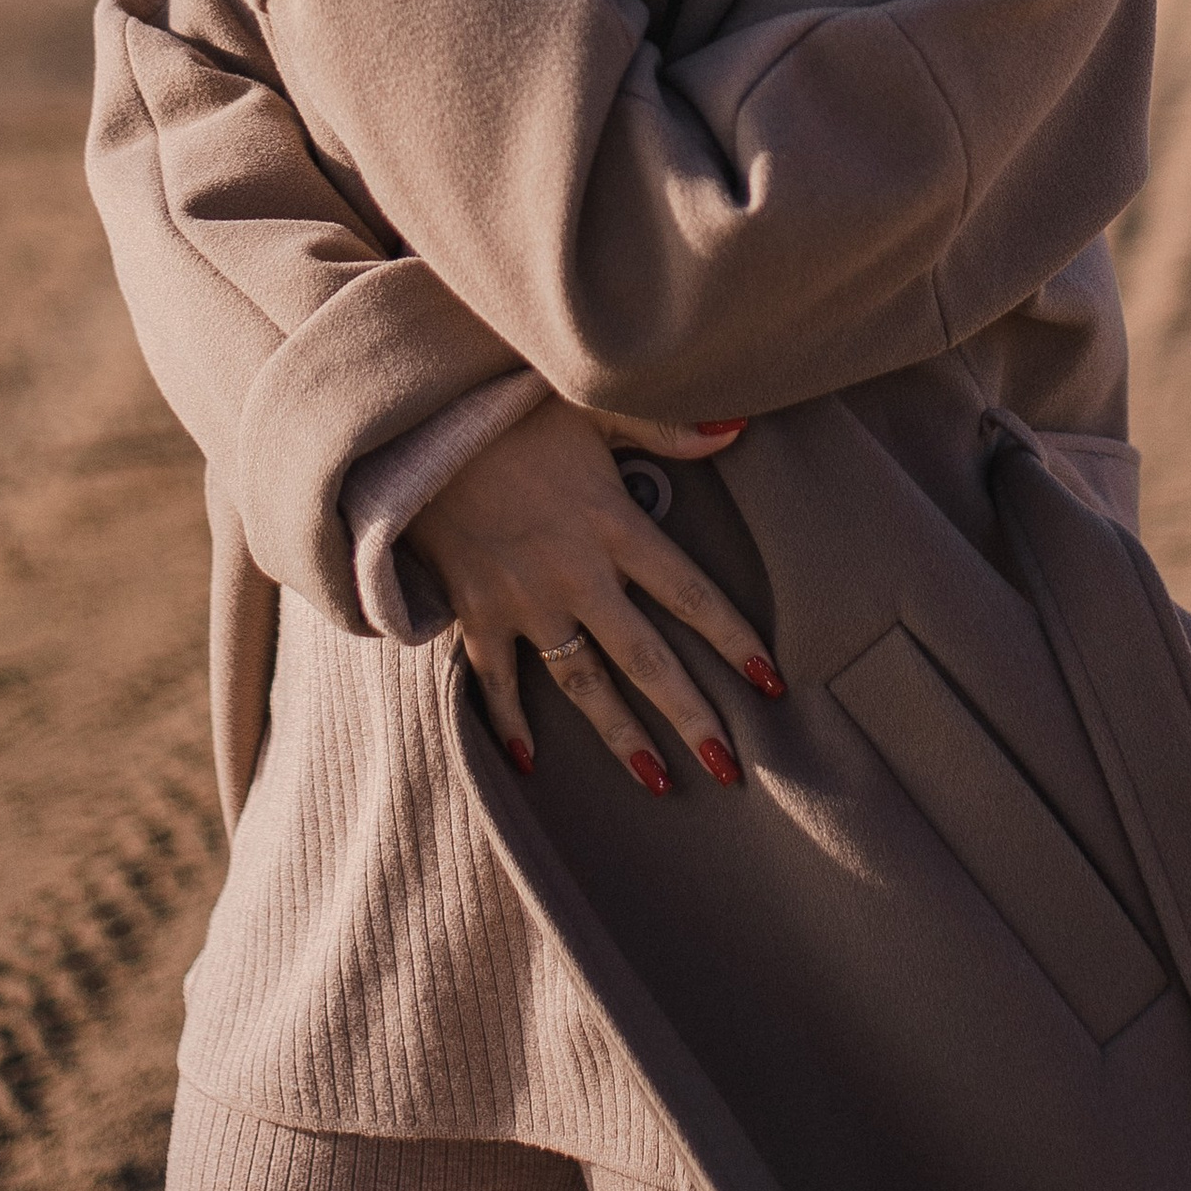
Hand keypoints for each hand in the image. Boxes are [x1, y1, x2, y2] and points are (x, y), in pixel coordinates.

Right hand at [406, 398, 783, 795]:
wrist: (420, 429)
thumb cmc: (512, 411)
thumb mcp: (592, 408)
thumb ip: (666, 427)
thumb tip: (739, 427)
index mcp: (613, 524)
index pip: (689, 593)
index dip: (733, 639)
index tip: (770, 682)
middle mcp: (575, 574)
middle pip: (645, 657)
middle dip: (689, 715)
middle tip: (727, 768)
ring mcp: (523, 600)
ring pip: (582, 683)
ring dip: (619, 734)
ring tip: (657, 781)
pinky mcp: (476, 611)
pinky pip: (494, 680)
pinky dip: (508, 722)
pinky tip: (527, 763)